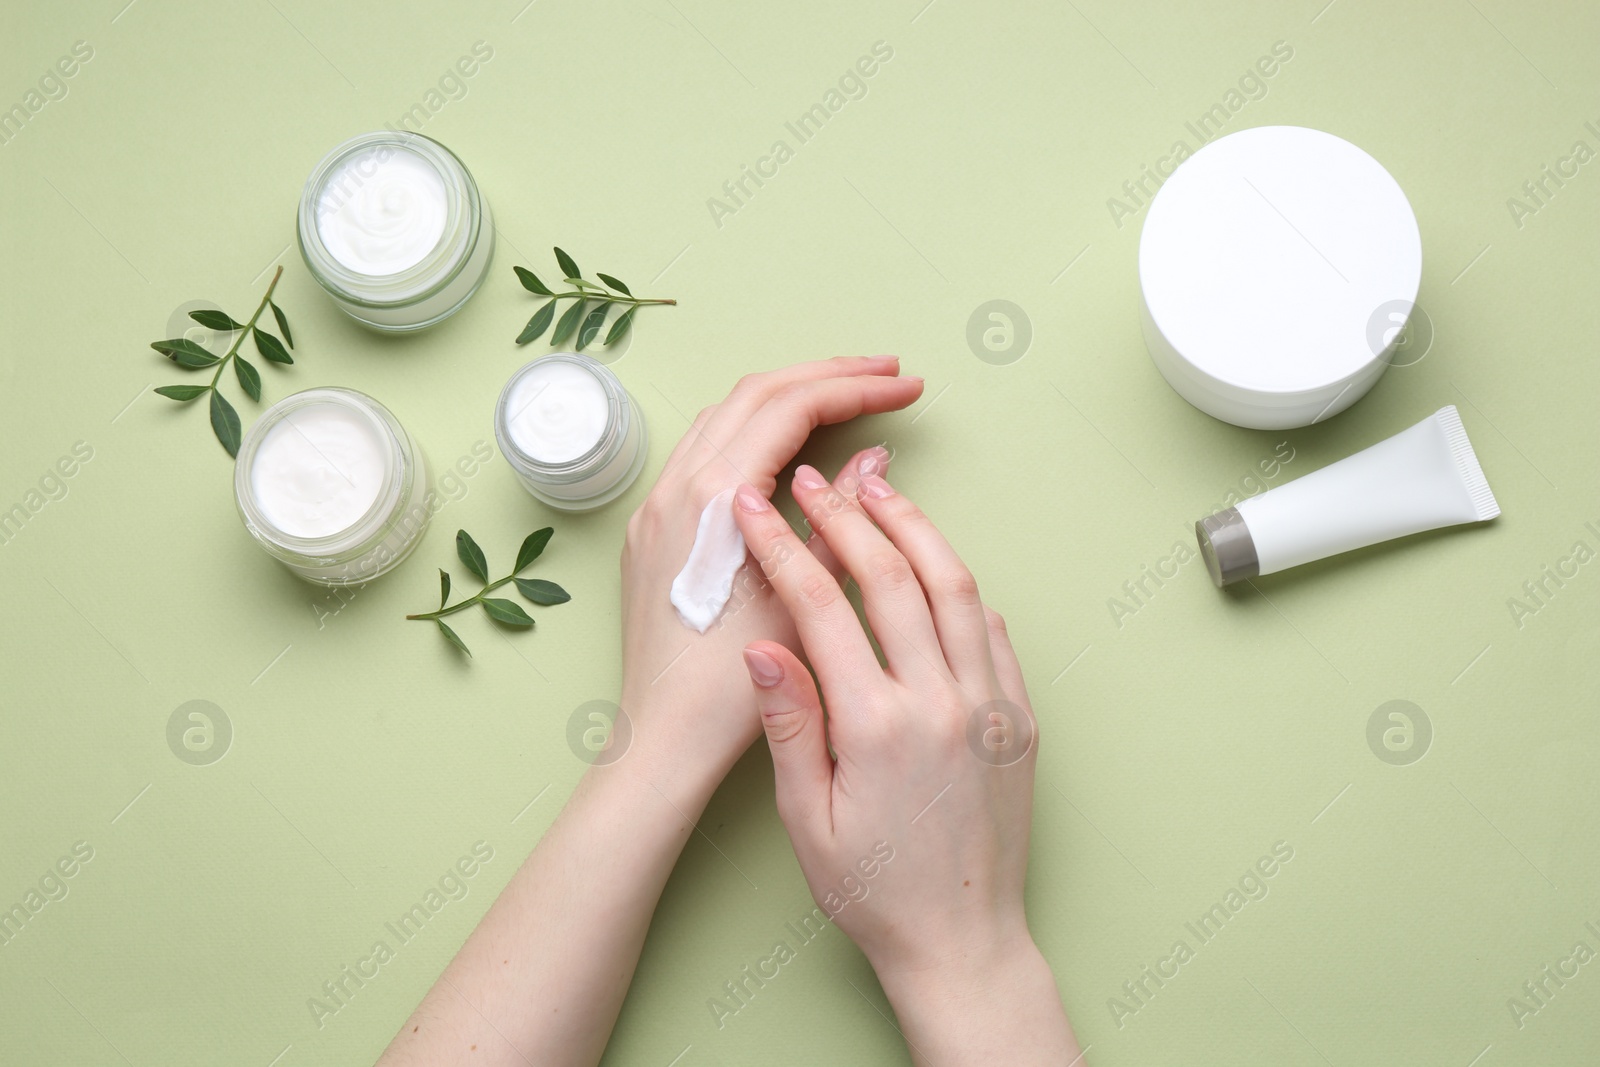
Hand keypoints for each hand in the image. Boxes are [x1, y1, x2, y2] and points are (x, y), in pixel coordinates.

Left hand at [617, 357, 922, 783]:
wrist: (663, 739)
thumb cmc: (734, 688)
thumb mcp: (806, 602)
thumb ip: (840, 522)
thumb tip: (872, 459)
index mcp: (714, 498)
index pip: (792, 408)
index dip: (858, 390)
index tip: (908, 388)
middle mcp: (675, 488)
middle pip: (757, 393)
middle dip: (827, 375)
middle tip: (888, 374)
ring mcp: (656, 507)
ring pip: (726, 415)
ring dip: (788, 397)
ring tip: (848, 397)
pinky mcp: (652, 531)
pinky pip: (704, 450)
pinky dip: (754, 429)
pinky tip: (787, 446)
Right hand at [730, 469, 1079, 1064]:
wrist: (962, 940)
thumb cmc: (874, 889)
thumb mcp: (805, 818)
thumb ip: (788, 723)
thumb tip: (760, 645)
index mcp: (877, 725)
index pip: (823, 606)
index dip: (784, 546)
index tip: (754, 507)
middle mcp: (941, 702)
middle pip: (894, 577)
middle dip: (847, 516)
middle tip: (814, 479)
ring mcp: (990, 705)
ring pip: (955, 587)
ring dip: (914, 530)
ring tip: (879, 492)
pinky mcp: (1019, 718)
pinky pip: (992, 631)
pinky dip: (960, 586)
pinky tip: (935, 563)